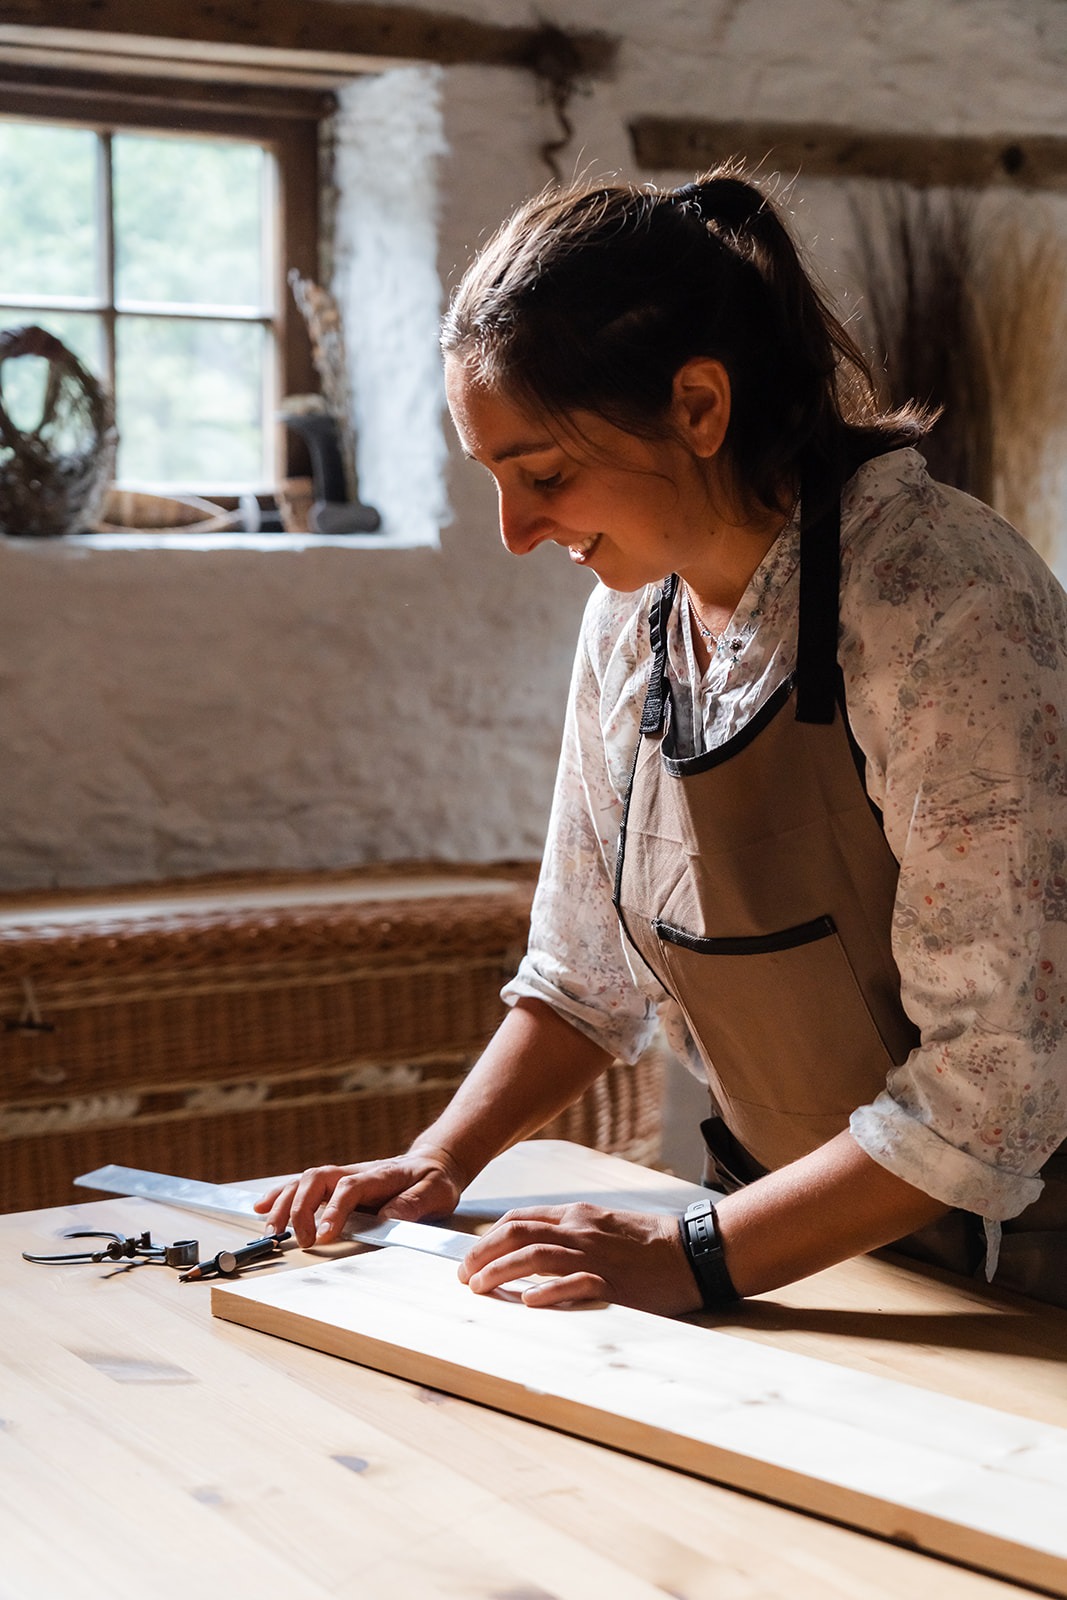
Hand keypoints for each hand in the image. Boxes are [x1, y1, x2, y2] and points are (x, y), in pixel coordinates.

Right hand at [254, 1147, 464, 1247]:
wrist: (435, 1162)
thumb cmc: (434, 1180)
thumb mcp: (436, 1192)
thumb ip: (413, 1204)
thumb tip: (387, 1219)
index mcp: (380, 1175)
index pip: (350, 1188)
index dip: (334, 1210)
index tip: (325, 1236)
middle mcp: (356, 1172)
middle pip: (318, 1179)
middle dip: (301, 1208)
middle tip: (300, 1240)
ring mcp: (343, 1177)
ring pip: (304, 1182)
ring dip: (284, 1204)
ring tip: (271, 1231)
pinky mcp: (336, 1185)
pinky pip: (302, 1186)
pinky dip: (279, 1196)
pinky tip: (261, 1208)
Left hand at [458, 1203, 702, 1314]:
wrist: (693, 1250)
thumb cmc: (649, 1241)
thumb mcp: (604, 1223)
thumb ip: (571, 1230)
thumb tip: (533, 1243)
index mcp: (576, 1216)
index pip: (520, 1219)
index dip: (488, 1238)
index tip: (471, 1257)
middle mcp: (579, 1231)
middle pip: (517, 1234)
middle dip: (482, 1254)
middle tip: (463, 1276)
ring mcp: (594, 1256)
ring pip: (535, 1255)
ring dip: (500, 1271)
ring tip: (478, 1288)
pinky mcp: (613, 1283)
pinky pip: (574, 1284)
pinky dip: (547, 1291)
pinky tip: (527, 1301)